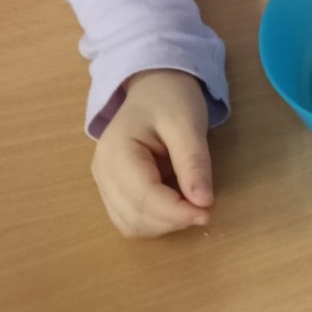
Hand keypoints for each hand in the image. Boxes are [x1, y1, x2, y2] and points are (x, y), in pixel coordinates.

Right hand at [92, 69, 213, 237]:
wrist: (155, 85)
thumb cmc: (171, 99)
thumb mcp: (188, 124)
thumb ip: (194, 163)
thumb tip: (203, 203)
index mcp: (117, 151)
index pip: (143, 197)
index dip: (176, 213)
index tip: (208, 213)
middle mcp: (103, 172)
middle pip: (134, 217)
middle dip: (172, 221)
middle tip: (205, 209)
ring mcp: (105, 183)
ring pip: (130, 224)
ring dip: (163, 225)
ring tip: (191, 204)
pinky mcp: (114, 190)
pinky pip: (131, 218)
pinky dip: (156, 221)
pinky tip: (176, 204)